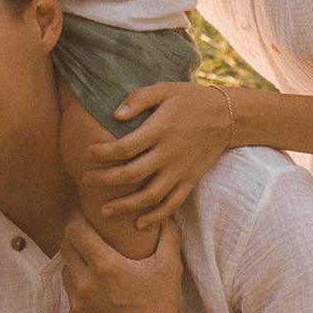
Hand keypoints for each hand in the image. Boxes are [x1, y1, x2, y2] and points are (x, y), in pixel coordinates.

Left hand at [57, 211, 189, 312]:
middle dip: (75, 238)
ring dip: (76, 264)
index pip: (75, 230)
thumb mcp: (170, 267)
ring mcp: (77, 305)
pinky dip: (80, 290)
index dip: (77, 218)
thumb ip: (168, 236)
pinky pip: (71, 298)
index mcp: (105, 266)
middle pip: (65, 248)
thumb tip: (164, 218)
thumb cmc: (164, 308)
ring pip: (66, 273)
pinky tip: (97, 291)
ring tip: (93, 263)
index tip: (85, 213)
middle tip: (89, 235)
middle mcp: (85, 284)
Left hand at [79, 80, 239, 227]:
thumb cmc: (190, 100)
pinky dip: (156, 216)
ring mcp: (181, 170)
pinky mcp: (190, 180)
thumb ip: (139, 99)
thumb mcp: (165, 89)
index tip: (86, 153)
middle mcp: (169, 153)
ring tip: (103, 210)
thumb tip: (115, 115)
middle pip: (132, 174)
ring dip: (125, 206)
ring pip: (150, 196)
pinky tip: (138, 223)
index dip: (102, 153)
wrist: (227, 117)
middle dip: (105, 180)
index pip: (124, 147)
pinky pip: (172, 203)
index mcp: (160, 129)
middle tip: (85, 180)